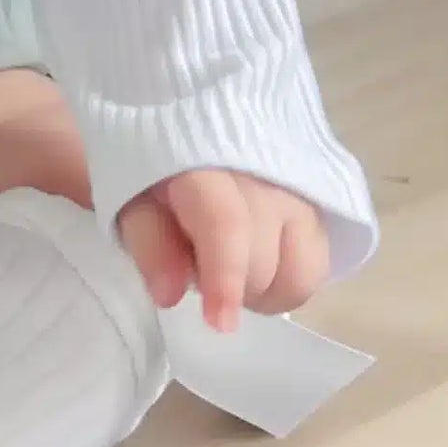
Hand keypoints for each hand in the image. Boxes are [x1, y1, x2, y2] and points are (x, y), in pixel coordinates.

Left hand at [118, 169, 328, 331]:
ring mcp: (298, 184)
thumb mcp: (128, 195)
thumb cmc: (154, 164)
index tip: (219, 323)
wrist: (189, 123)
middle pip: (263, 259)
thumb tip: (170, 294)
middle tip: (199, 270)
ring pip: (302, 269)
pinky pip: (319, 262)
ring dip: (266, 289)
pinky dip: (290, 279)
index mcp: (204, 162)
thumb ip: (146, 240)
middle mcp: (264, 170)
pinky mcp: (317, 200)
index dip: (225, 279)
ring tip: (232, 269)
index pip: (226, 224)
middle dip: (231, 286)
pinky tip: (261, 263)